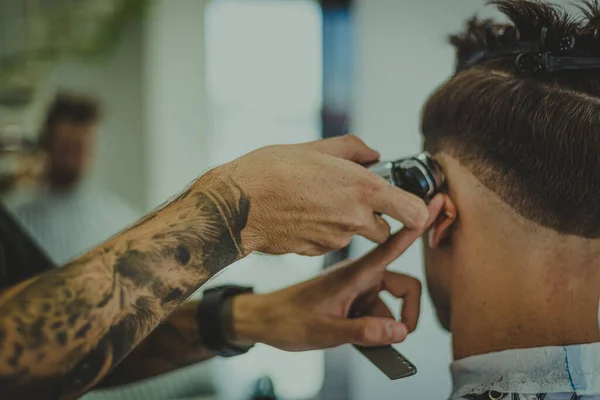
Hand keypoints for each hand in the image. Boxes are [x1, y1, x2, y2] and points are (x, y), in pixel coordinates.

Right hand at [219, 135, 429, 255]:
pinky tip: (303, 215)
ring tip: (317, 203)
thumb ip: (353, 149)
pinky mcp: (317, 252)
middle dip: (374, 218)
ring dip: (346, 224)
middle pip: (385, 229)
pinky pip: (330, 243)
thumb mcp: (317, 147)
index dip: (416, 210)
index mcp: (363, 189)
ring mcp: (336, 239)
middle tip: (351, 199)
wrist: (238, 203)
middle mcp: (355, 219)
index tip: (409, 204)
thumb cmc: (273, 170)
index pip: (415, 213)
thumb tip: (372, 155)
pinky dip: (323, 232)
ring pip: (354, 236)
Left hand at [228, 196, 443, 350]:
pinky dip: (373, 327)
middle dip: (406, 311)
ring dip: (384, 324)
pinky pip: (374, 312)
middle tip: (398, 334)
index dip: (417, 225)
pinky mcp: (351, 300)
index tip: (436, 205)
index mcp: (356, 273)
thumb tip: (399, 331)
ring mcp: (356, 289)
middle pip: (402, 285)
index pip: (394, 244)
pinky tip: (356, 339)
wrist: (265, 321)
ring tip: (363, 341)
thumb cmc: (288, 319)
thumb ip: (364, 332)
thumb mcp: (326, 330)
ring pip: (388, 304)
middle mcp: (360, 277)